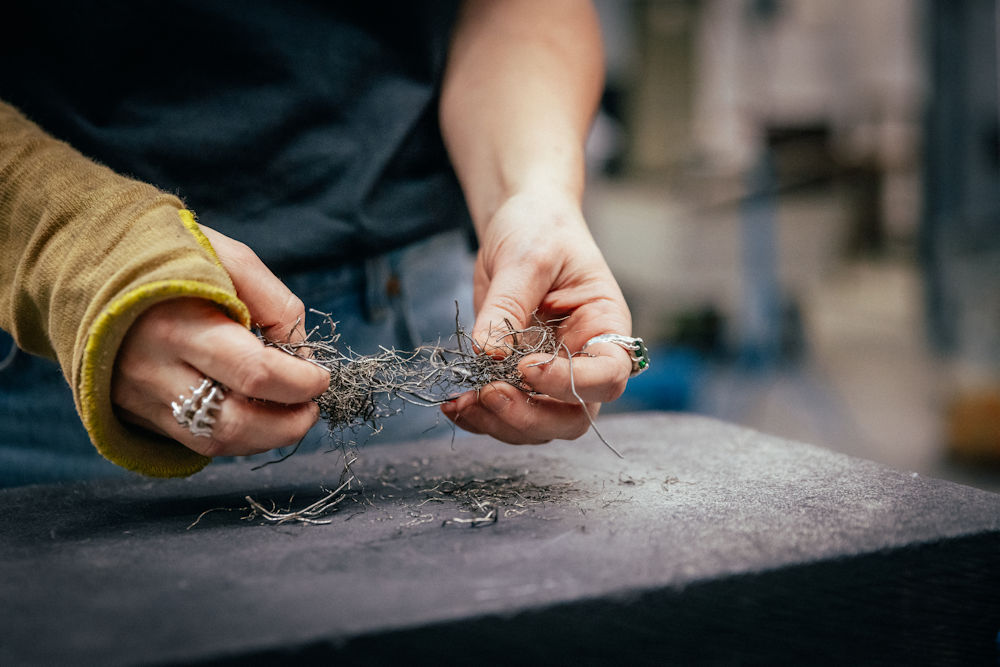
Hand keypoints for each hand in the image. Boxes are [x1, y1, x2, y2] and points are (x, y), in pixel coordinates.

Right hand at [111, 226, 329, 456]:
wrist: (92, 268)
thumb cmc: (172, 256)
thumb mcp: (230, 258)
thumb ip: (275, 304)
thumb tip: (303, 356)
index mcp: (179, 324)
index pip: (253, 373)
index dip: (300, 383)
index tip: (321, 376)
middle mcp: (154, 370)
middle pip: (233, 423)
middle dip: (287, 425)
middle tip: (311, 408)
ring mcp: (140, 399)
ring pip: (214, 442)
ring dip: (264, 438)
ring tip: (290, 414)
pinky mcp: (135, 413)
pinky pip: (194, 441)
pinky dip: (235, 436)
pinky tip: (254, 415)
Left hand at [441, 191, 632, 443]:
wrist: (520, 221)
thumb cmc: (540, 229)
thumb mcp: (527, 257)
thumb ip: (508, 305)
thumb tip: (487, 354)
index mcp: (605, 327)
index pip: (607, 376)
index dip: (571, 383)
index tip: (528, 367)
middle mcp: (584, 360)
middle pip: (573, 417)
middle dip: (530, 417)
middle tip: (489, 394)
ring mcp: (550, 375)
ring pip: (537, 425)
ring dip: (498, 423)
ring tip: (462, 403)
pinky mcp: (516, 378)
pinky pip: (505, 413)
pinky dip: (479, 418)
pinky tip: (454, 405)